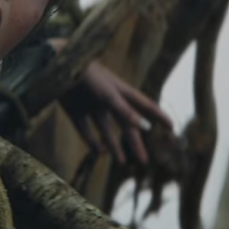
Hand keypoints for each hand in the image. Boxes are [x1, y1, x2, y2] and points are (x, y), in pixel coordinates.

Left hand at [48, 38, 173, 164]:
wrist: (56, 67)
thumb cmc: (87, 76)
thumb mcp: (108, 94)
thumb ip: (125, 110)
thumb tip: (145, 127)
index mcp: (121, 91)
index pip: (145, 105)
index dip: (158, 116)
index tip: (172, 128)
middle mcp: (108, 100)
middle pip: (126, 124)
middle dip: (135, 142)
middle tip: (144, 161)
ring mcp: (91, 106)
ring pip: (106, 130)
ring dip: (114, 145)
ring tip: (121, 161)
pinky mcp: (75, 111)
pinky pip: (86, 130)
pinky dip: (92, 142)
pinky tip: (100, 152)